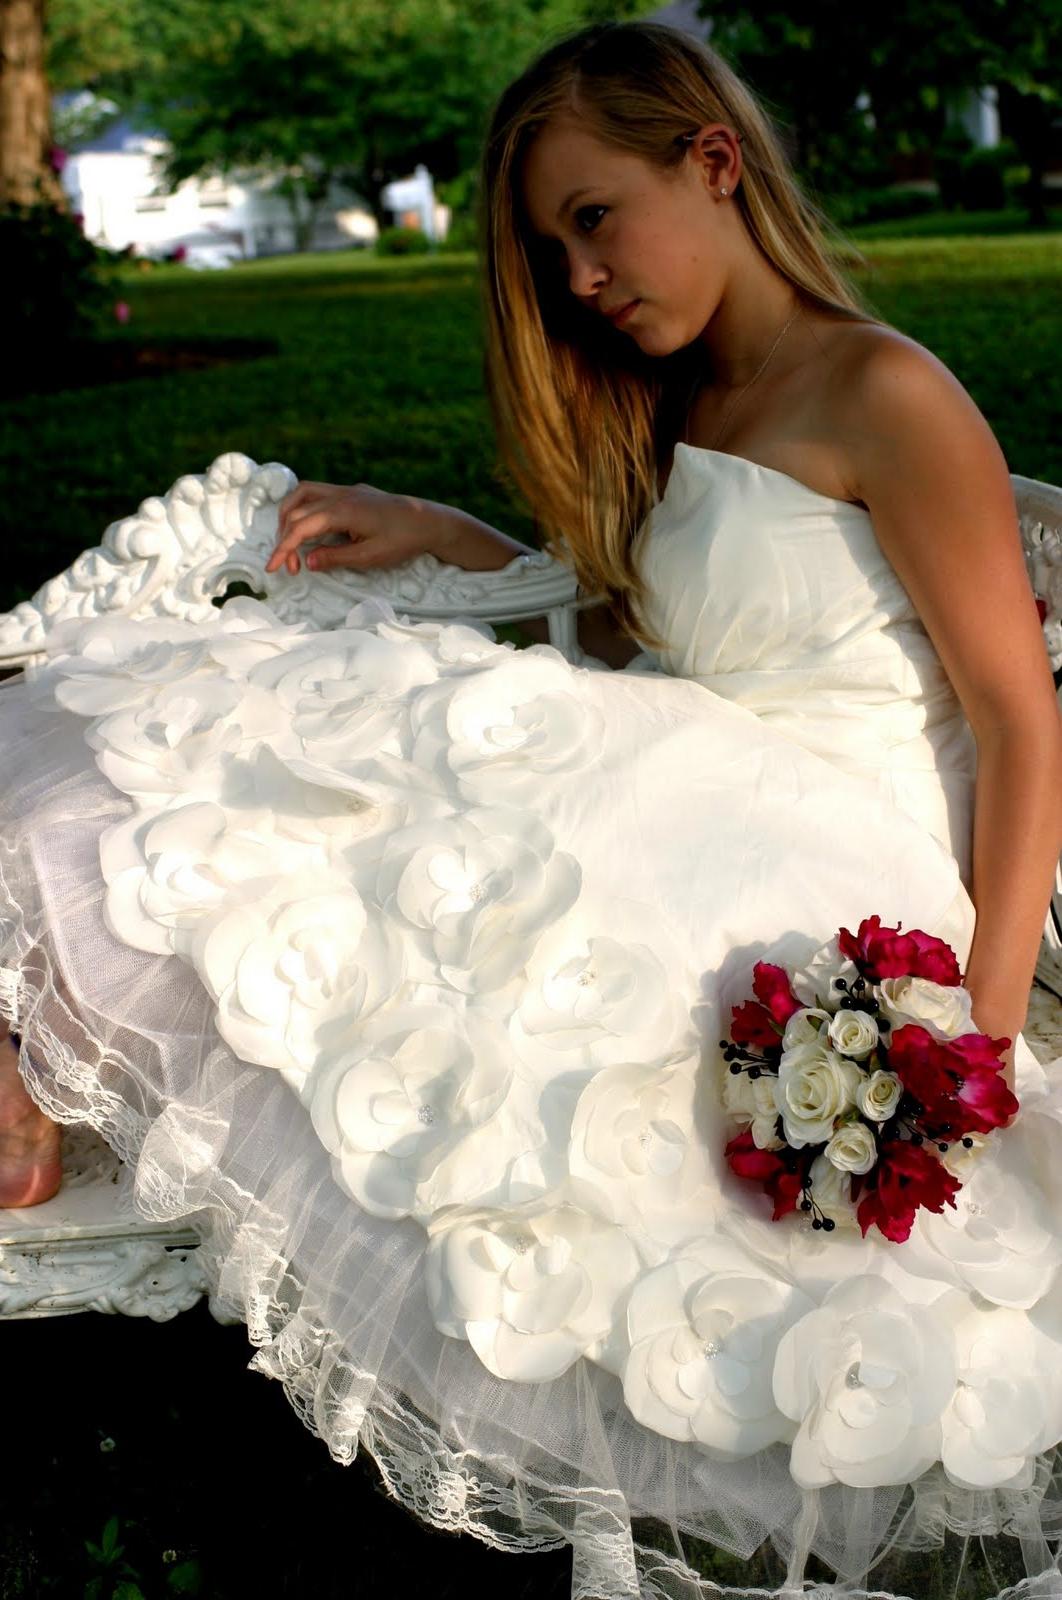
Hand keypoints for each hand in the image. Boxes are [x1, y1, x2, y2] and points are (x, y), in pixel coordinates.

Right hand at [265, 480, 439, 575]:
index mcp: (342, 510)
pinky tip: (311, 527)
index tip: (273, 568)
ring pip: (304, 493)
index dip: (283, 549)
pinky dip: (306, 508)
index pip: (300, 528)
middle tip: (290, 566)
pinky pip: (319, 493)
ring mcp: (347, 490)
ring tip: (291, 541)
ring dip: (291, 515)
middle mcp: (340, 495)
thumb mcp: (369, 557)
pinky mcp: (354, 492)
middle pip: (296, 509)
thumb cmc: (403, 540)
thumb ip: (336, 558)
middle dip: (286, 538)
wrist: (429, 521)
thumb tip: (308, 561)